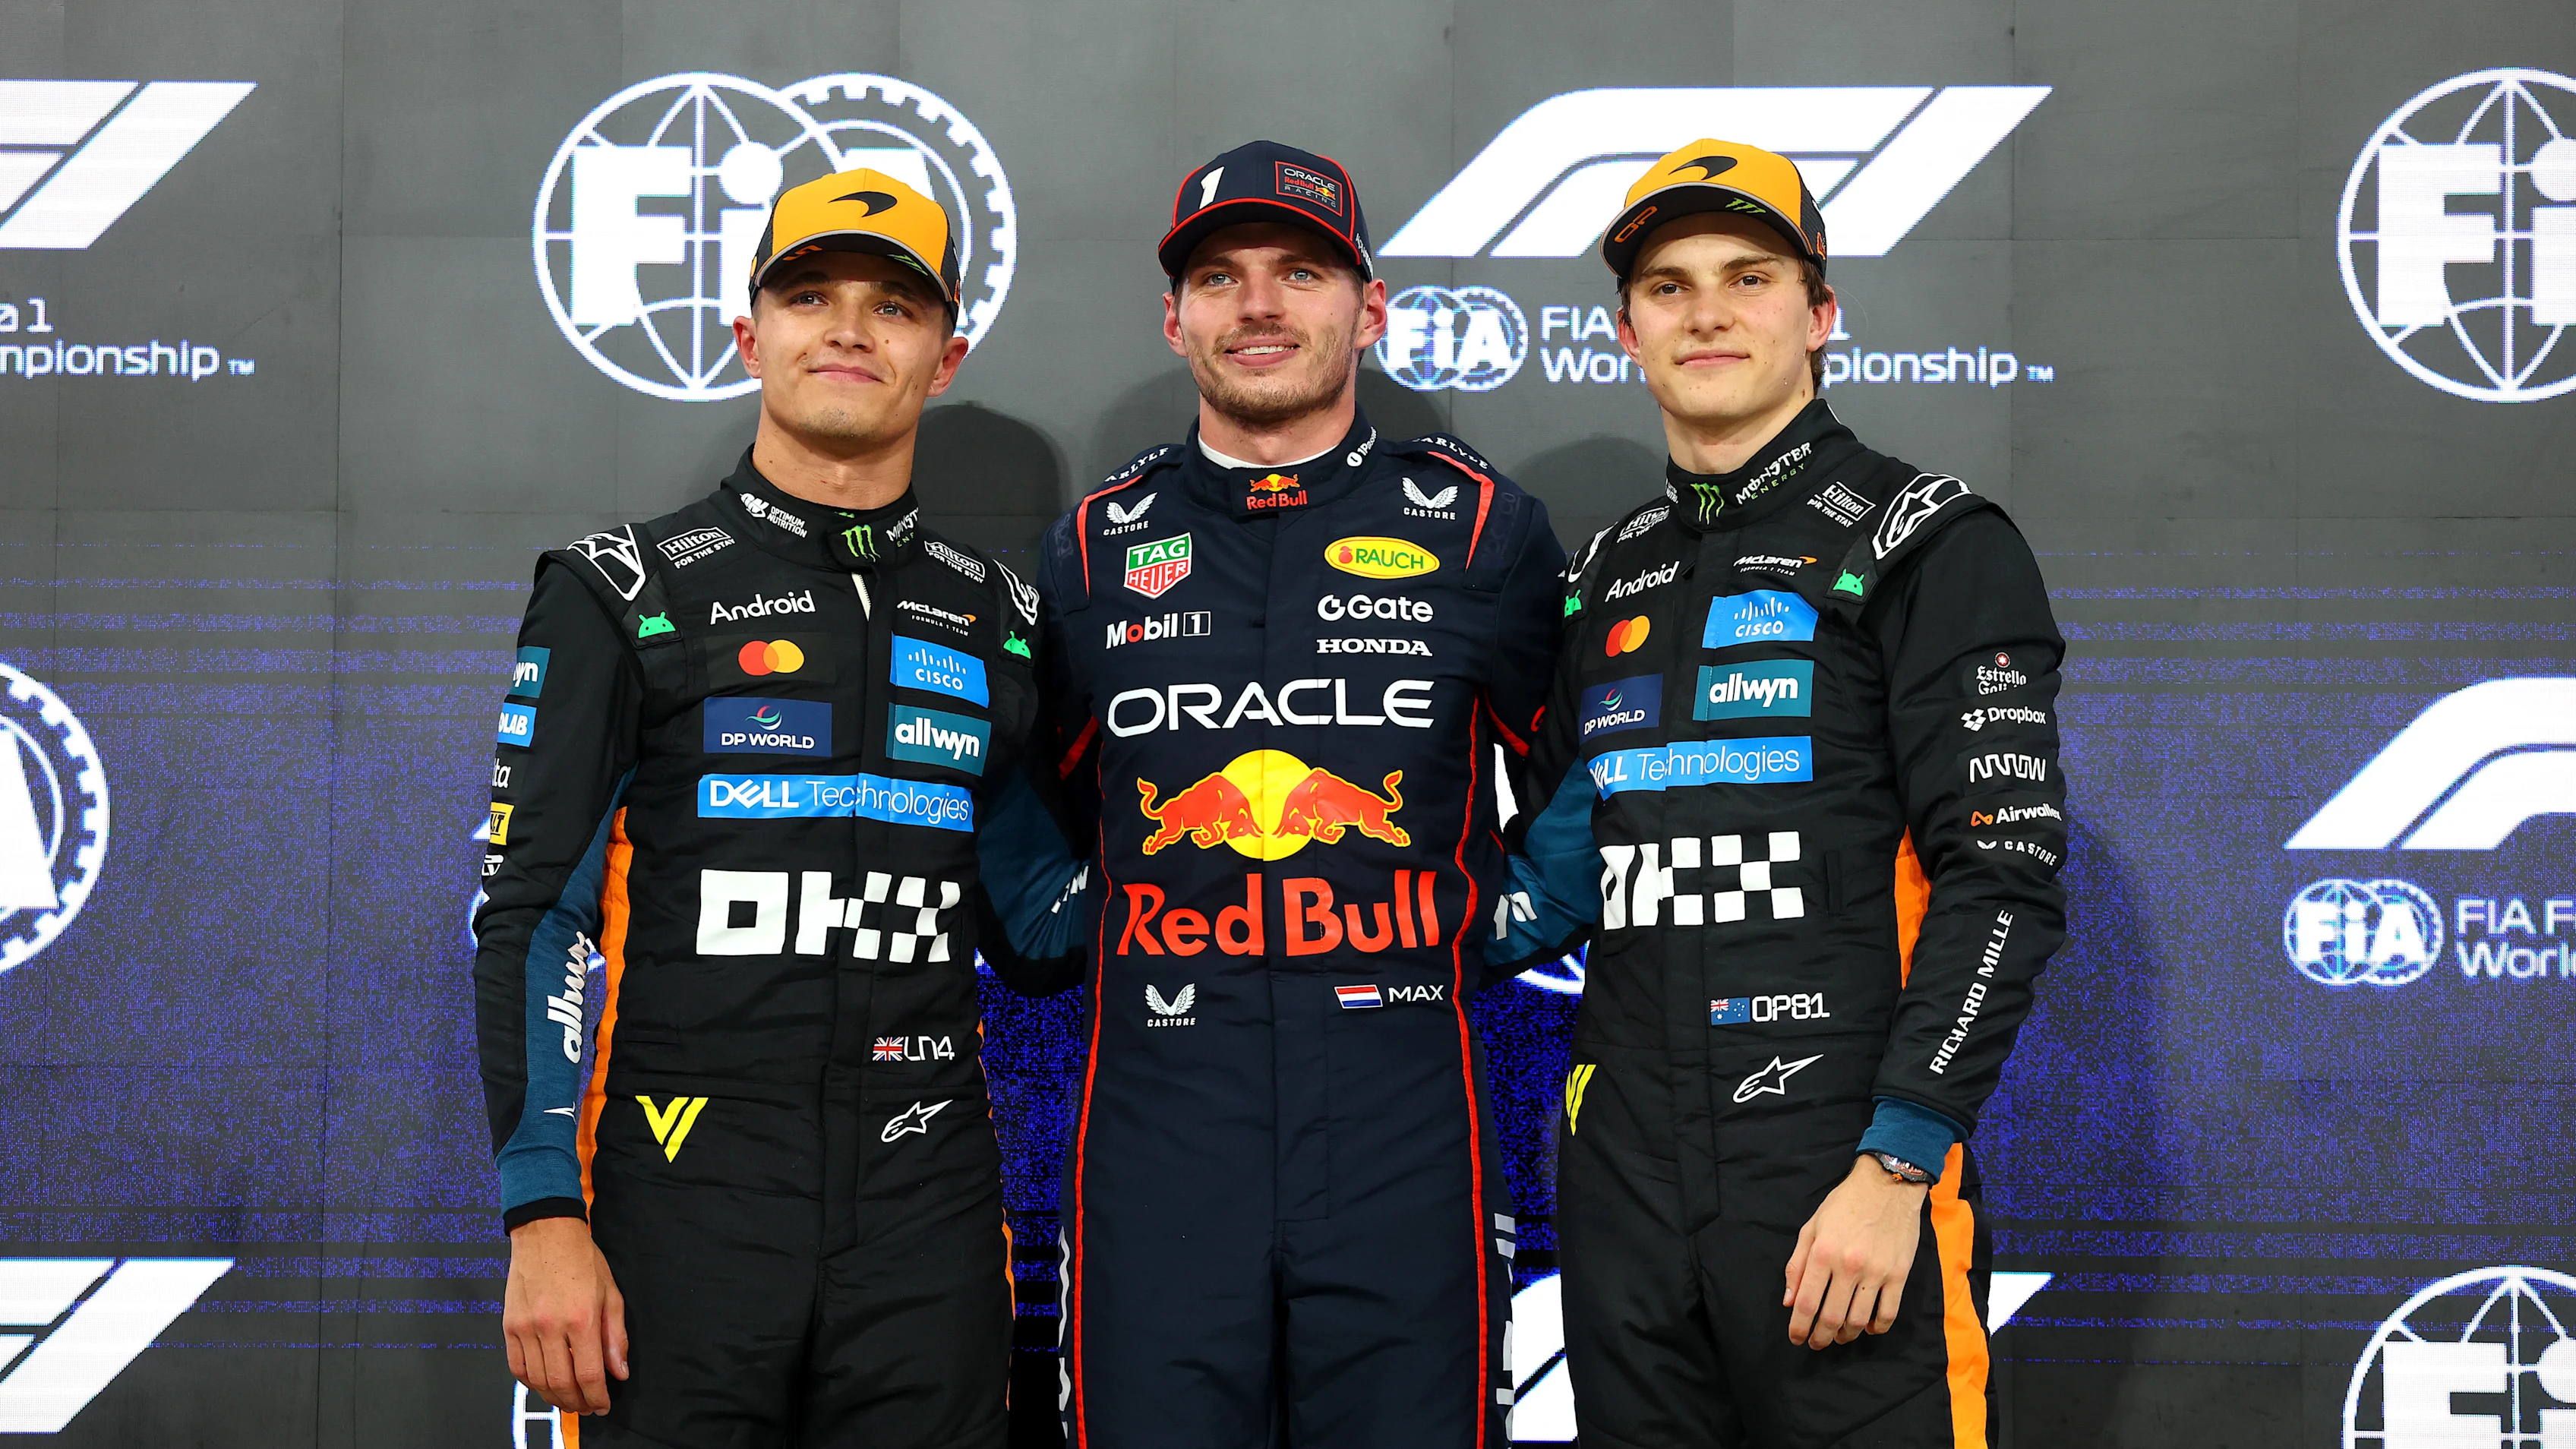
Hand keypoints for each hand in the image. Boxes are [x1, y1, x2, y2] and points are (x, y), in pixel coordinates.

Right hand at [503, 1216, 628, 1413]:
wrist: (546, 1233)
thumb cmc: (583, 1260)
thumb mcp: (612, 1294)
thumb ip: (616, 1337)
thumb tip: (619, 1372)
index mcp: (582, 1319)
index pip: (590, 1374)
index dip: (597, 1397)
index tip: (603, 1405)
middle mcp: (550, 1327)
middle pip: (561, 1383)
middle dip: (577, 1403)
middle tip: (587, 1407)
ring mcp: (526, 1327)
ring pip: (537, 1380)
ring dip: (554, 1397)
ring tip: (568, 1399)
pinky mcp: (509, 1325)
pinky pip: (516, 1366)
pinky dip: (530, 1382)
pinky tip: (544, 1383)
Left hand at [1781, 1155, 1928, 1348]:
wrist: (1887, 1185)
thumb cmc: (1844, 1204)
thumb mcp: (1811, 1227)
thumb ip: (1797, 1264)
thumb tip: (1788, 1300)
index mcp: (1823, 1253)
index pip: (1805, 1302)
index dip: (1798, 1326)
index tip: (1796, 1338)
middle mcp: (1848, 1266)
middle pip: (1831, 1317)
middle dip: (1820, 1337)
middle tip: (1816, 1343)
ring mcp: (1876, 1272)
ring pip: (1858, 1319)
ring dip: (1846, 1336)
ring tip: (1839, 1337)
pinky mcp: (1899, 1274)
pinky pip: (1888, 1312)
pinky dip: (1876, 1327)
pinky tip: (1866, 1328)